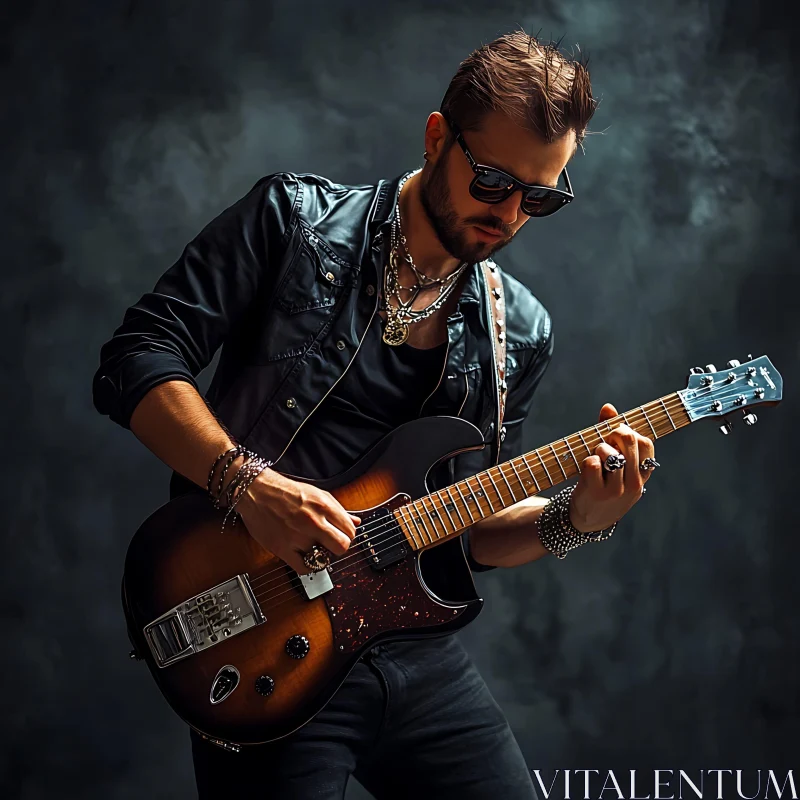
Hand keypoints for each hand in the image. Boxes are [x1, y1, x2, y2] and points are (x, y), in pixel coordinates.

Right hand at [235, 468, 360, 573]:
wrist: (256, 491)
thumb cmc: (285, 491)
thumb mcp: (317, 494)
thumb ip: (338, 509)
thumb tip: (356, 520)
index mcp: (324, 506)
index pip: (350, 530)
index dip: (348, 535)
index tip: (341, 535)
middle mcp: (313, 521)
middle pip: (342, 546)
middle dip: (339, 547)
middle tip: (331, 544)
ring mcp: (298, 536)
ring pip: (323, 558)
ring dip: (320, 555)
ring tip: (314, 547)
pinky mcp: (283, 548)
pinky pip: (304, 568)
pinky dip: (307, 566)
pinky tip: (305, 557)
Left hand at [569, 403, 655, 533]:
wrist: (589, 520)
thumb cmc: (603, 486)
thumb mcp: (615, 466)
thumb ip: (612, 435)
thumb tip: (608, 407)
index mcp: (642, 475)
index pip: (646, 443)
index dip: (630, 432)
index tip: (616, 437)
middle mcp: (634, 483)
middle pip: (629, 441)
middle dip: (613, 433)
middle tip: (604, 440)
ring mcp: (616, 489)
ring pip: (610, 452)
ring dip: (599, 448)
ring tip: (596, 456)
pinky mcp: (597, 493)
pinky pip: (593, 463)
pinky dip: (588, 460)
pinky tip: (588, 468)